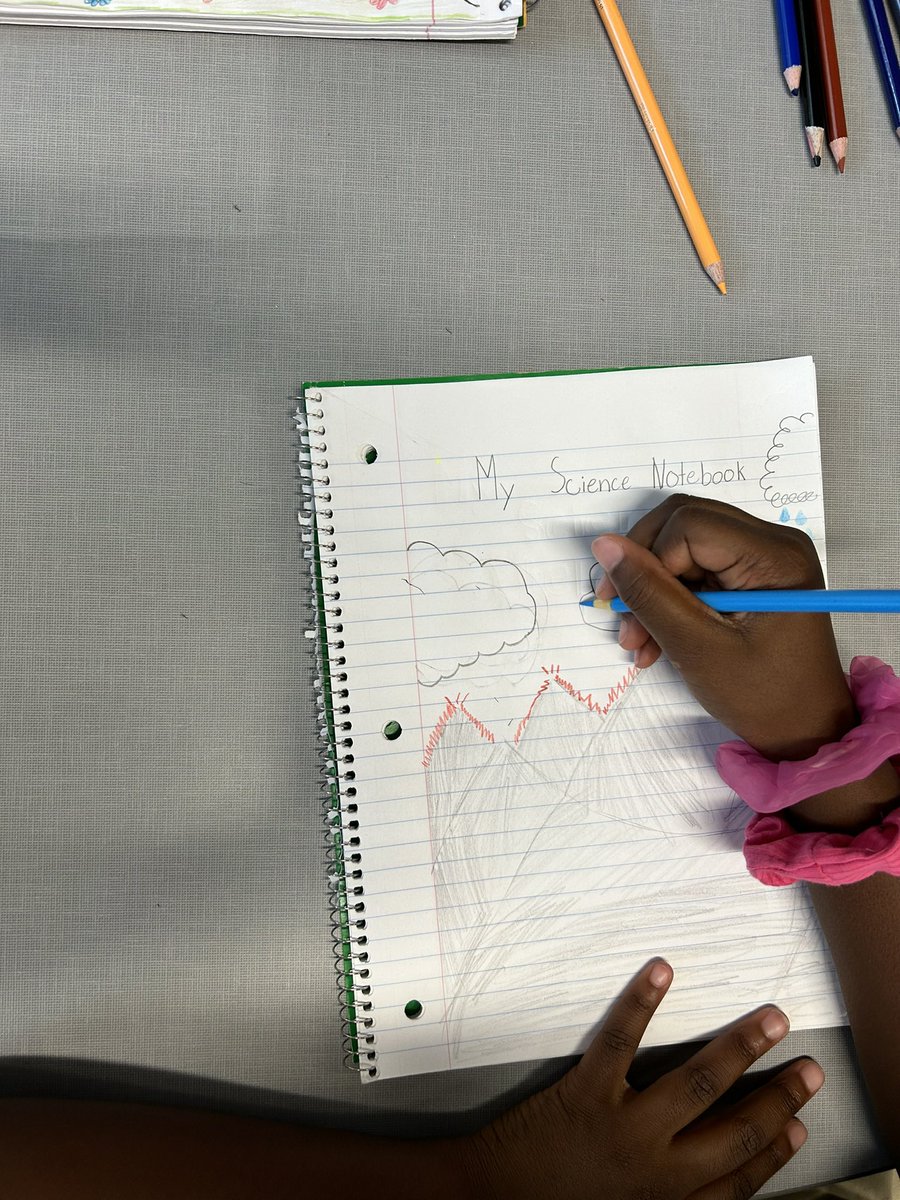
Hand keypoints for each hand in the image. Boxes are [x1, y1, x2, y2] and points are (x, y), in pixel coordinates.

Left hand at [465, 960, 820, 1199]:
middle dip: (778, 1096)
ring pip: (696, 1082)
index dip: (774, 1151)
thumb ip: (666, 1197)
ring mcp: (624, 1128)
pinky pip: (620, 1040)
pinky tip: (663, 971)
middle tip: (808, 1065)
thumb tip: (706, 1167)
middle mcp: (656, 1170)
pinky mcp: (585, 1093)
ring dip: (739, 1047)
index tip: (798, 1122)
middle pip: (734, 1129)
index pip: (739, 1178)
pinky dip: (641, 1002)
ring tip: (770, 1018)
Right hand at [590, 494, 856, 759]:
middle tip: (623, 618)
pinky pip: (696, 567)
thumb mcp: (697, 648)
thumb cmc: (763, 697)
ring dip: (653, 588)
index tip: (624, 610)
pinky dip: (670, 598)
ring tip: (638, 640)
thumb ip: (650, 593)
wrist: (806, 731)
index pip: (688, 525)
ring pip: (683, 546)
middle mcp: (773, 543)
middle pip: (683, 523)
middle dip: (644, 569)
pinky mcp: (752, 574)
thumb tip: (604, 545)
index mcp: (773, 556)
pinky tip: (656, 638)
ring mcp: (764, 557)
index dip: (647, 560)